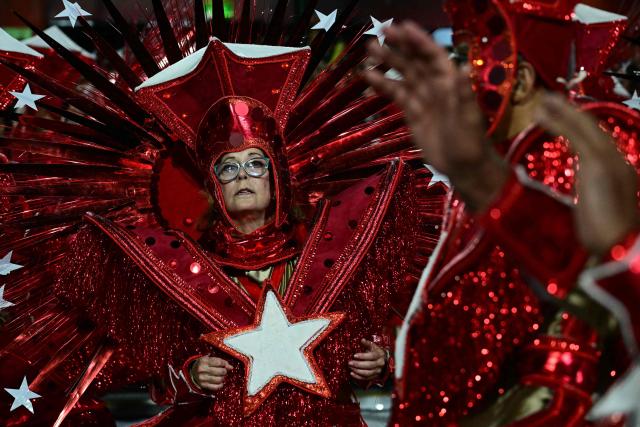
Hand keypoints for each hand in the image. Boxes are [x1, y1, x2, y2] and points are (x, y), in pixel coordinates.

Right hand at [190, 356, 232, 391]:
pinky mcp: (203, 385)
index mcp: (204, 361)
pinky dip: (220, 385)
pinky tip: (220, 382)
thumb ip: (220, 361)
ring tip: (222, 376)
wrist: (192, 372)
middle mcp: (202, 370)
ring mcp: (202, 378)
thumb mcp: (210, 359)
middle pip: (220, 371)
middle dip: (225, 371)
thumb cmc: (204, 364)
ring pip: (219, 380)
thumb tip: (231, 367)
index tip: (226, 365)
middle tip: (224, 371)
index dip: (225, 364)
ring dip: (223, 378)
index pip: (219, 362)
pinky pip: (216, 387)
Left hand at [348, 339, 386, 380]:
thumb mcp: (373, 346)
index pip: (372, 356)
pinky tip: (352, 373)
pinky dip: (358, 377)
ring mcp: (377, 371)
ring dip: (357, 371)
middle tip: (350, 363)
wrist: (383, 360)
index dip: (363, 356)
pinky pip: (366, 378)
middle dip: (358, 364)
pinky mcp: (374, 376)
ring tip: (350, 367)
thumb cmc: (376, 352)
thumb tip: (362, 340)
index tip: (354, 355)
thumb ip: (367, 343)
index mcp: (379, 355)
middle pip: (369, 365)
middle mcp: (380, 364)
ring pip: (367, 373)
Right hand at [363, 21, 507, 211]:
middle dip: (399, 47)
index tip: (403, 27)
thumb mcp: (468, 118)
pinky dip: (384, 86)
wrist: (464, 168)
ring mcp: (424, 100)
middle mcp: (436, 87)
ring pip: (404, 77)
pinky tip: (369, 78)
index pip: (433, 56)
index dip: (419, 41)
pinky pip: (397, 96)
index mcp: (451, 83)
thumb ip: (462, 93)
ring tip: (370, 50)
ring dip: (388, 63)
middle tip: (380, 32)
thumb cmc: (471, 142)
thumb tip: (461, 67)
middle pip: (415, 62)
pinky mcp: (413, 115)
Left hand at [535, 93, 638, 254]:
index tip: (562, 117)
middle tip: (550, 99)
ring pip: (584, 126)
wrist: (617, 249)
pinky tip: (542, 113)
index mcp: (619, 172)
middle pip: (593, 128)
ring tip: (543, 99)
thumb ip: (590, 198)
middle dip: (571, 112)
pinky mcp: (597, 164)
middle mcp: (618, 161)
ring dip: (562, 110)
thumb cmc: (605, 240)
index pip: (598, 142)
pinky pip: (574, 135)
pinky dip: (558, 121)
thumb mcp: (595, 214)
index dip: (579, 127)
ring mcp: (610, 160)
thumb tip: (582, 197)